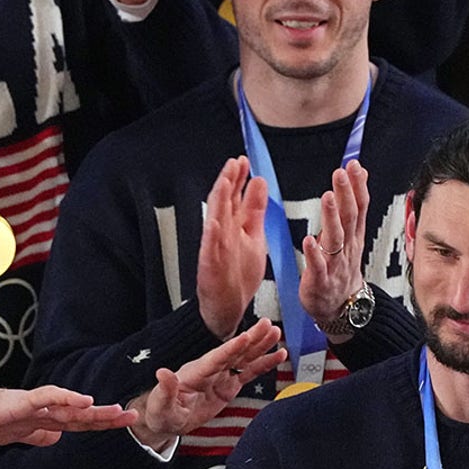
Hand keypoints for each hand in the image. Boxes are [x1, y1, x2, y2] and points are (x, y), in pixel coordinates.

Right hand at [0, 382, 136, 446]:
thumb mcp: (18, 435)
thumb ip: (37, 435)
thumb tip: (56, 439)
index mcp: (44, 420)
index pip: (78, 423)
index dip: (99, 424)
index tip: (121, 426)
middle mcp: (44, 410)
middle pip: (81, 413)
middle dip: (106, 416)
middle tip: (133, 415)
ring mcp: (35, 404)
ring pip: (70, 404)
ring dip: (94, 408)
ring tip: (115, 410)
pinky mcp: (22, 401)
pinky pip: (48, 396)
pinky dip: (67, 397)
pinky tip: (83, 399)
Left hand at [128, 318, 286, 450]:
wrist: (167, 420)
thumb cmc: (161, 412)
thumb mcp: (161, 405)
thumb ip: (165, 390)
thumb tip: (162, 373)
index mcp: (195, 372)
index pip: (216, 359)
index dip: (230, 348)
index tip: (245, 337)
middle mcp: (210, 370)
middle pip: (234, 352)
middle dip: (251, 339)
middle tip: (268, 324)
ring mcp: (220, 376)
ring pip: (244, 358)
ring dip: (261, 346)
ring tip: (276, 332)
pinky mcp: (228, 386)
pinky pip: (249, 373)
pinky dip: (264, 364)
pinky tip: (279, 355)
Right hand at [197, 157, 269, 339]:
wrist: (226, 308)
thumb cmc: (238, 275)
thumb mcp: (253, 236)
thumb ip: (254, 210)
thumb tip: (259, 181)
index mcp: (234, 226)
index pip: (235, 197)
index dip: (239, 179)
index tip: (244, 161)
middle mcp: (223, 235)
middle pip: (224, 203)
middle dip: (229, 183)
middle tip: (234, 163)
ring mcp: (215, 250)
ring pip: (215, 222)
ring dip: (219, 202)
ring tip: (224, 182)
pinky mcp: (210, 267)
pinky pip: (209, 251)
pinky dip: (211, 237)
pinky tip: (213, 223)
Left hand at [299, 161, 370, 337]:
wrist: (343, 308)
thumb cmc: (342, 269)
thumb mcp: (352, 236)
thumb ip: (353, 206)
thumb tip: (358, 174)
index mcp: (353, 237)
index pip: (359, 207)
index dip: (357, 186)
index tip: (354, 166)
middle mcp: (347, 248)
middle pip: (350, 218)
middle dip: (346, 194)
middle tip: (341, 173)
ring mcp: (335, 265)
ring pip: (336, 239)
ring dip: (332, 217)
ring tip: (328, 196)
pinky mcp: (320, 281)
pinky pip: (318, 267)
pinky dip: (314, 254)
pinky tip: (309, 240)